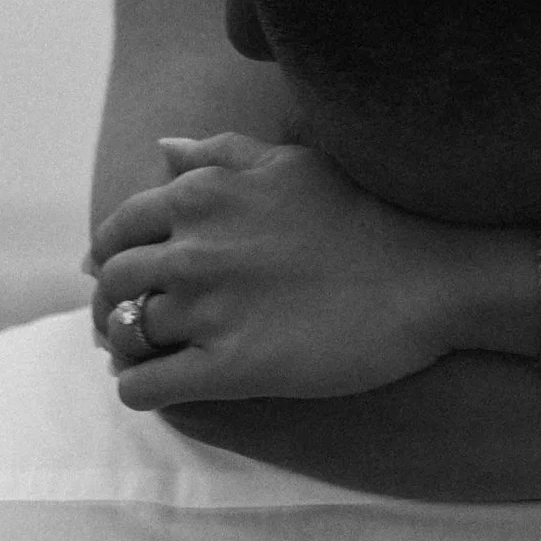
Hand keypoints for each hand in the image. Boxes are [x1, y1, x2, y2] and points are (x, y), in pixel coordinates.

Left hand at [90, 133, 485, 405]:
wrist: (427, 278)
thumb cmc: (363, 215)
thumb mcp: (291, 164)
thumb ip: (219, 153)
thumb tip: (160, 150)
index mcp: (201, 195)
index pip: (118, 230)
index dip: (117, 257)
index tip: (137, 277)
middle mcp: (193, 248)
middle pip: (113, 284)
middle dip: (116, 305)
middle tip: (138, 321)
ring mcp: (208, 310)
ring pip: (126, 336)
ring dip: (134, 348)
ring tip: (160, 354)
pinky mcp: (229, 368)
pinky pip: (145, 388)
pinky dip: (141, 390)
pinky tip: (164, 387)